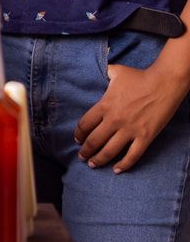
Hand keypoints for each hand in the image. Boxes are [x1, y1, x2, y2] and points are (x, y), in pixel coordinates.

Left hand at [75, 60, 189, 171]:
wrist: (164, 82)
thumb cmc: (139, 76)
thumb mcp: (116, 72)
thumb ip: (103, 74)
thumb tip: (97, 71)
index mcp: (104, 105)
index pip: (84, 125)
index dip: (78, 135)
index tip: (77, 140)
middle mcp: (114, 120)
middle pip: (94, 141)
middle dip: (85, 151)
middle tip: (82, 157)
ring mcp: (130, 129)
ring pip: (109, 151)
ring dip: (99, 160)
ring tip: (93, 164)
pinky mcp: (145, 136)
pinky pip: (133, 155)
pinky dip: (124, 165)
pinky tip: (117, 170)